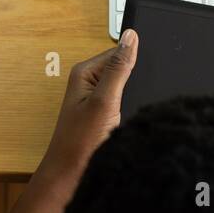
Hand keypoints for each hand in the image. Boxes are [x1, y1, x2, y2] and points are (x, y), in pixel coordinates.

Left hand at [36, 30, 138, 187]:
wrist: (71, 175)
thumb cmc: (80, 142)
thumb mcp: (104, 100)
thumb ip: (119, 68)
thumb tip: (131, 37)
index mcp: (85, 72)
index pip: (118, 51)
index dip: (135, 60)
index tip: (142, 77)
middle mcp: (88, 82)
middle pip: (123, 67)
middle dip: (135, 81)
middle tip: (130, 100)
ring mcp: (95, 98)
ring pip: (126, 86)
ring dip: (132, 96)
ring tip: (125, 113)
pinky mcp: (102, 113)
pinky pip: (124, 101)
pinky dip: (130, 108)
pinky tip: (128, 120)